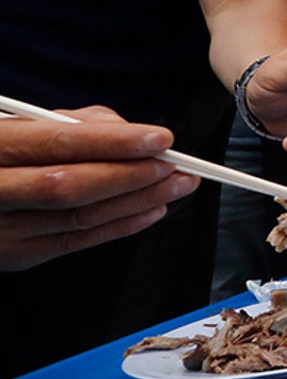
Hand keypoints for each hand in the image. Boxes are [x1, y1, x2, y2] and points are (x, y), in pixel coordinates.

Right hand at [0, 108, 197, 270]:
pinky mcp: (15, 256)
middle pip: (71, 187)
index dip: (113, 142)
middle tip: (178, 167)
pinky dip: (119, 226)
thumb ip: (68, 122)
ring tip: (177, 186)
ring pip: (79, 218)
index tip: (160, 138)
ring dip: (138, 203)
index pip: (56, 143)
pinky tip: (151, 210)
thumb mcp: (14, 123)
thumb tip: (124, 128)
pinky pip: (75, 242)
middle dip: (132, 176)